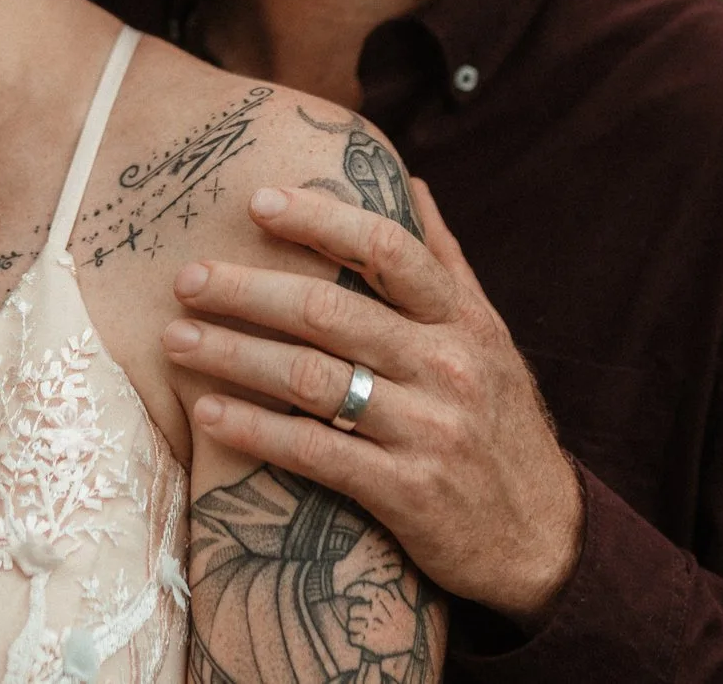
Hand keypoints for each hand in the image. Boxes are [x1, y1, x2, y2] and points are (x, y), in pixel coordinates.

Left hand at [164, 177, 583, 623]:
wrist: (547, 540)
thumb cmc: (502, 425)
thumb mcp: (490, 337)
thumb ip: (447, 261)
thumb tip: (412, 182)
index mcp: (463, 320)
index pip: (387, 249)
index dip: (320, 219)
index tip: (258, 201)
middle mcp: (448, 366)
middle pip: (330, 311)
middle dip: (247, 291)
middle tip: (186, 279)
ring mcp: (429, 429)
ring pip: (312, 379)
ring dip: (234, 355)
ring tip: (176, 340)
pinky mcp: (408, 493)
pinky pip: (315, 452)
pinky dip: (256, 430)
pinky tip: (209, 415)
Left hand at [345, 578, 419, 658]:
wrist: (416, 639)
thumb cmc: (406, 617)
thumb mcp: (400, 599)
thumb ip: (389, 587)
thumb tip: (384, 573)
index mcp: (382, 597)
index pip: (361, 589)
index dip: (352, 590)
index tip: (346, 592)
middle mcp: (376, 610)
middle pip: (353, 609)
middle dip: (355, 614)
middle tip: (361, 617)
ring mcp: (372, 626)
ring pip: (351, 624)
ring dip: (355, 627)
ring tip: (363, 628)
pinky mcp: (370, 642)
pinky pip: (352, 638)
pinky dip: (355, 639)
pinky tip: (362, 638)